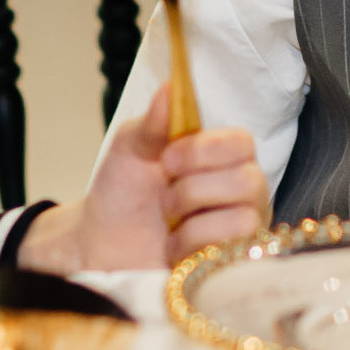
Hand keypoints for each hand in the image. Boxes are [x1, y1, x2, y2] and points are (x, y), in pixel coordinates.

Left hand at [18, 84, 270, 272]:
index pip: (242, 142)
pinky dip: (194, 248)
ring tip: (170, 226)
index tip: (166, 159)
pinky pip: (232, 251)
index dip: (206, 151)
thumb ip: (152, 123)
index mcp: (219, 156)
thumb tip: (170, 88)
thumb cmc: (121, 195)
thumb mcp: (129, 150)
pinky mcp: (234, 262)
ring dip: (193, 222)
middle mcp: (240, 190)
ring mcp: (241, 229)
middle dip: (194, 190)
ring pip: (244, 219)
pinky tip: (176, 250)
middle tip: (166, 198)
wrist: (100, 246)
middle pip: (248, 180)